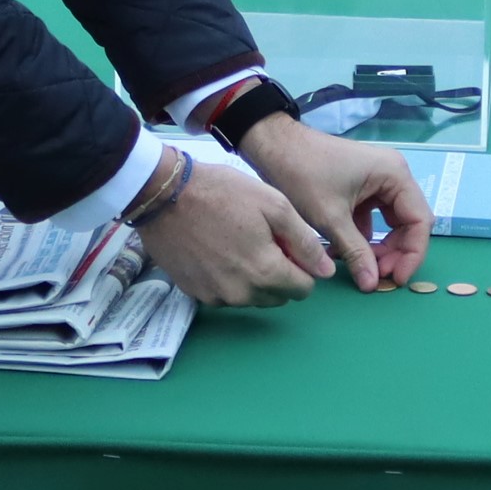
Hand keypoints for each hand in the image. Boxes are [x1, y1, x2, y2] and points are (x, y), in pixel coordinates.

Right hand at [133, 153, 330, 307]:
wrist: (164, 194)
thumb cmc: (223, 192)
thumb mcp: (274, 205)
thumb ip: (304, 242)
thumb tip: (326, 272)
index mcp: (265, 272)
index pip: (304, 289)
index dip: (302, 266)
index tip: (287, 244)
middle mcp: (241, 294)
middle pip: (278, 296)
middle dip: (279, 273)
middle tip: (262, 239)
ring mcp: (215, 297)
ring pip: (251, 297)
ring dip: (253, 277)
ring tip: (237, 242)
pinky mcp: (194, 293)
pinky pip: (224, 294)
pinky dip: (227, 278)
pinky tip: (216, 250)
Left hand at [235, 116, 430, 291]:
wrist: (274, 147)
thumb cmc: (303, 175)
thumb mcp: (331, 218)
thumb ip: (356, 252)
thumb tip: (372, 285)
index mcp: (395, 175)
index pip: (420, 221)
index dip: (412, 254)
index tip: (395, 279)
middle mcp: (394, 175)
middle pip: (409, 223)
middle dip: (395, 253)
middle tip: (376, 277)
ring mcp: (378, 180)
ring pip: (391, 223)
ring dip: (379, 247)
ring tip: (360, 269)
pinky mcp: (362, 187)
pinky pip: (373, 218)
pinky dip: (363, 237)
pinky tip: (343, 254)